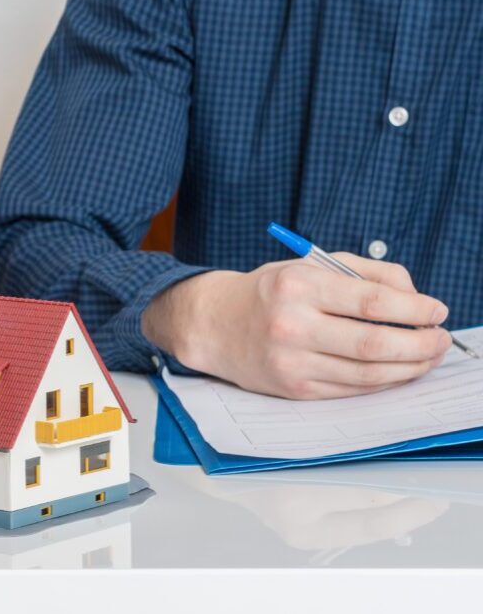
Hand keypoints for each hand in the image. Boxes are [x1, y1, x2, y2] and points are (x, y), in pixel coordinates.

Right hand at [144, 254, 451, 398]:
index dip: (415, 309)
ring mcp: (291, 361)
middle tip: (440, 339)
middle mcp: (292, 324)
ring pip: (368, 373)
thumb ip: (365, 272)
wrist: (214, 324)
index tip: (437, 310)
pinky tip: (397, 370)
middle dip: (420, 344)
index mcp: (298, 285)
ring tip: (427, 356)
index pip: (372, 301)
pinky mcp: (294, 388)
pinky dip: (382, 381)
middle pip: (374, 342)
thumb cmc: (269, 291)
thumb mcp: (310, 265)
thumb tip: (414, 297)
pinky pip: (351, 389)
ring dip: (409, 367)